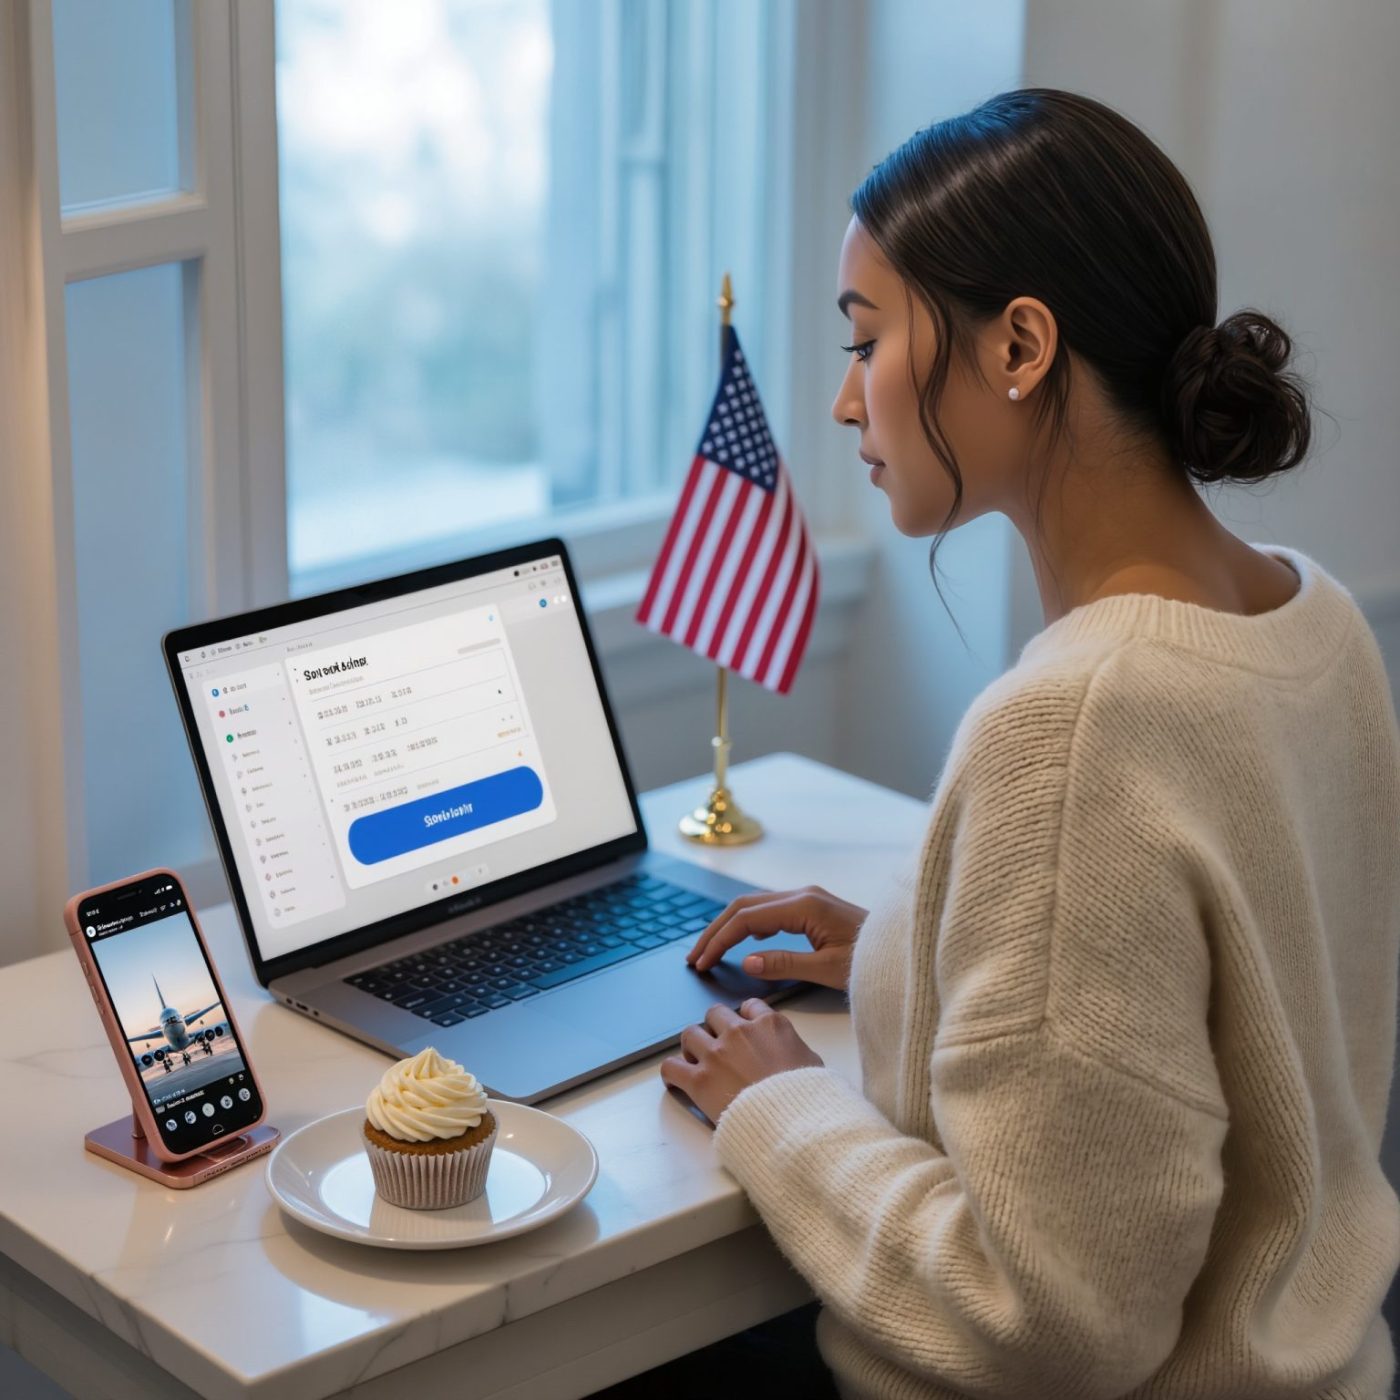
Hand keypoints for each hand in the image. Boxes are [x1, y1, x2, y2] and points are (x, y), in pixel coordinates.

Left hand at [659, 998, 823, 1125]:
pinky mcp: (699, 1079)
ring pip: (689, 1034)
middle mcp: (739, 1032)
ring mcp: (716, 1053)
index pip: (750, 1006)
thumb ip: (794, 1047)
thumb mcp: (812, 1062)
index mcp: (769, 1024)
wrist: (792, 1122)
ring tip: (696, 1062)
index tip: (744, 1031)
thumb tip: (789, 1053)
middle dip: (714, 1028)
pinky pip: (671, 1066)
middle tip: (718, 1047)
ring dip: (692, 1047)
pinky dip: (671, 1072)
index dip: (744, 1019)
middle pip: (714, 1014)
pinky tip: (676, 1080)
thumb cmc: (807, 1096)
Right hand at [685, 884, 869, 992]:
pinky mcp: (812, 906)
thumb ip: (785, 964)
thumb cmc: (873, 961)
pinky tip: (742, 941)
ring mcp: (807, 898)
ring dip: (729, 926)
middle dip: (715, 931)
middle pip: (744, 906)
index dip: (720, 940)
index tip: (702, 962)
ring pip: (754, 905)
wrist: (903, 949)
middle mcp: (803, 895)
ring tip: (709, 950)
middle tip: (694, 957)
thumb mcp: (828, 969)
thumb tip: (745, 962)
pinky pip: (770, 910)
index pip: (747, 918)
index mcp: (805, 905)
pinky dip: (748, 924)